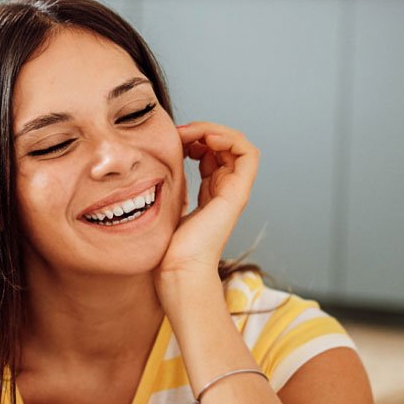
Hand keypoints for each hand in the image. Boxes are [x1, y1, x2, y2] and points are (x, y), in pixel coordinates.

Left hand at [158, 121, 259, 284]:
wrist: (178, 271)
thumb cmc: (166, 249)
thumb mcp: (166, 206)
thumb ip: (169, 185)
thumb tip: (156, 164)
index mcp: (210, 195)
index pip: (209, 154)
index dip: (193, 139)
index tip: (171, 139)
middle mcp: (225, 191)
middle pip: (224, 146)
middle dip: (202, 131)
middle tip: (178, 133)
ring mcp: (234, 192)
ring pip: (238, 145)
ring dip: (215, 131)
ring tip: (192, 134)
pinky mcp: (237, 194)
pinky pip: (248, 154)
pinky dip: (230, 139)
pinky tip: (206, 141)